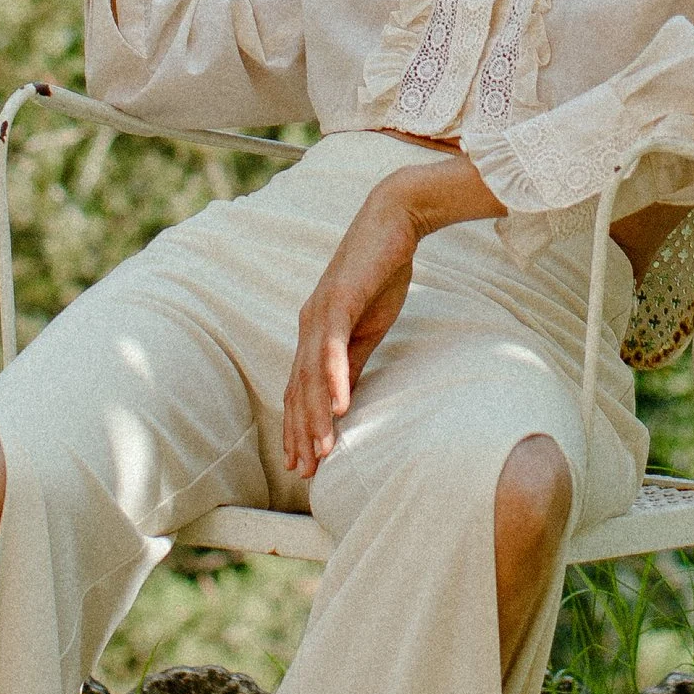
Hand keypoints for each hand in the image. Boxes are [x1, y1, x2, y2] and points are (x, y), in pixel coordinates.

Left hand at [283, 174, 420, 478]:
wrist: (394, 220)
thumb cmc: (382, 270)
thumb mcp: (368, 326)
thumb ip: (353, 359)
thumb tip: (344, 397)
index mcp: (316, 332)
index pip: (301, 389)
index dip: (300, 427)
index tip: (305, 462)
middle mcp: (309, 325)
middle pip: (299, 389)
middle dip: (301, 433)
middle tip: (305, 472)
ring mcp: (321, 313)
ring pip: (311, 375)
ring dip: (315, 416)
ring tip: (322, 453)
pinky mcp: (339, 301)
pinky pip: (332, 348)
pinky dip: (333, 379)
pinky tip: (339, 407)